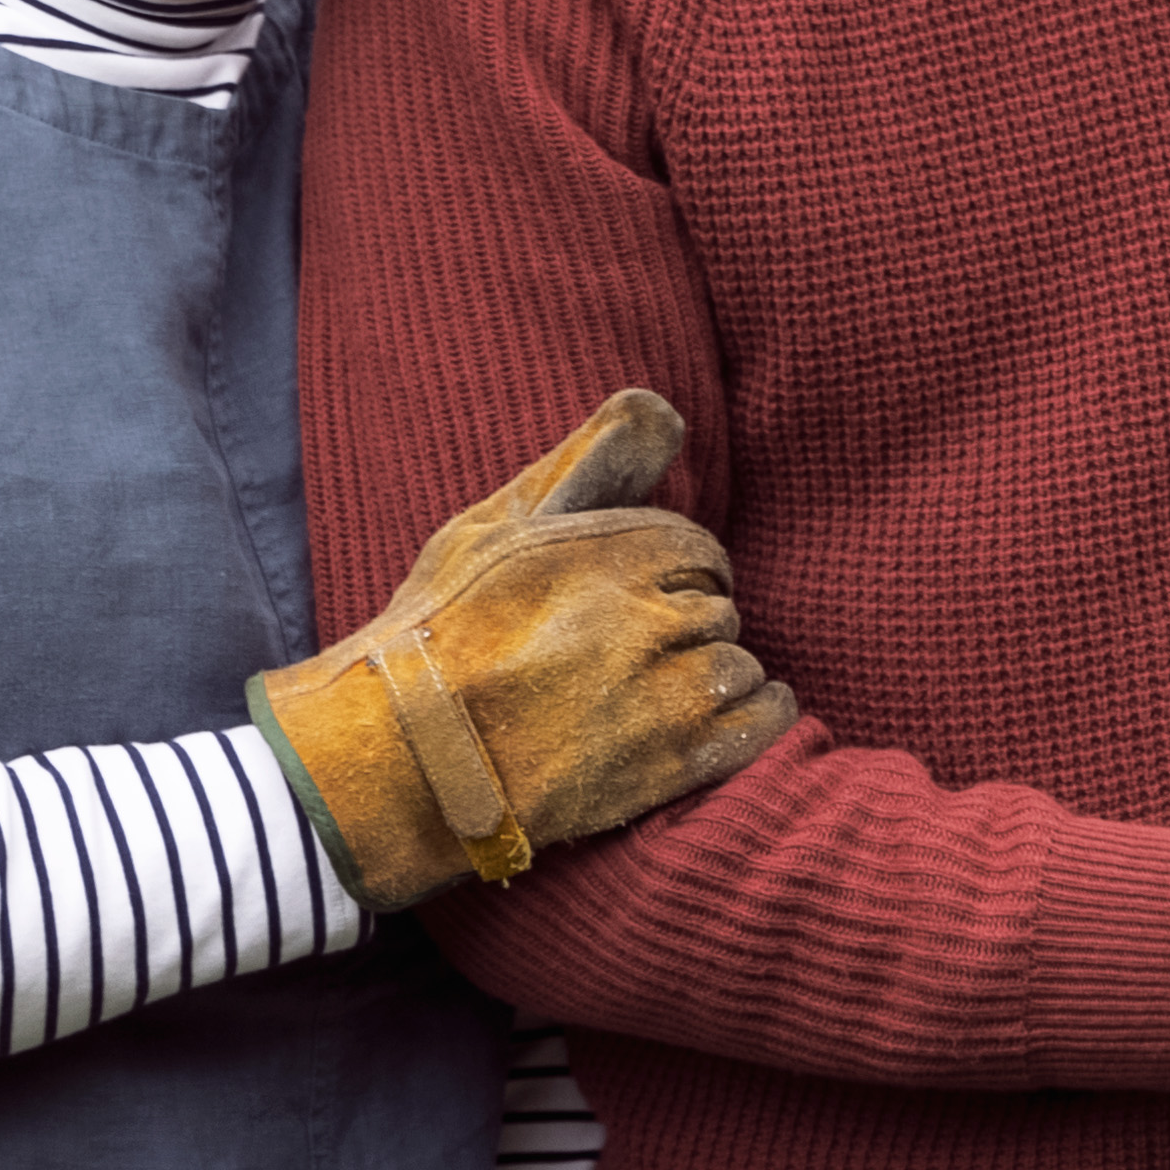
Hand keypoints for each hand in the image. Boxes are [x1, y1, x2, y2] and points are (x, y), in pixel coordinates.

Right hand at [260, 390, 798, 908]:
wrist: (404, 762)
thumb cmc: (439, 635)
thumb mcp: (496, 527)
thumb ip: (589, 465)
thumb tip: (661, 407)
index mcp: (609, 549)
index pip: (696, 550)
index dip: (668, 574)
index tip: (632, 602)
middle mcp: (646, 614)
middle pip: (715, 607)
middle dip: (679, 625)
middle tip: (621, 657)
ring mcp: (668, 691)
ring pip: (738, 663)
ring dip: (707, 676)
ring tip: (645, 697)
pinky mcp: (679, 759)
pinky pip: (765, 718)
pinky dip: (753, 716)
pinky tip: (704, 722)